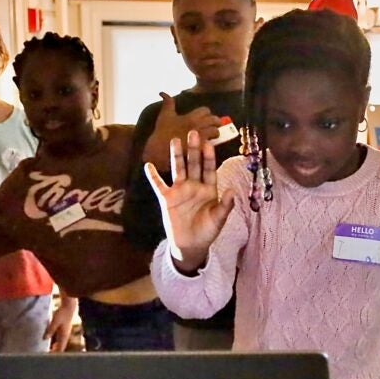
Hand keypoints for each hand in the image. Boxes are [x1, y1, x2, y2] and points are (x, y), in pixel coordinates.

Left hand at [45, 294, 77, 351]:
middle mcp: (66, 335)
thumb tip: (45, 339)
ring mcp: (66, 332)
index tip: (48, 357)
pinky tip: (53, 342)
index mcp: (64, 335)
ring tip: (50, 351)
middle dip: (55, 352)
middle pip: (61, 346)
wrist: (69, 307)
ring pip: (61, 343)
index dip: (55, 353)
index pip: (60, 348)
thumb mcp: (54, 322)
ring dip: (56, 347)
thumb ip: (50, 330)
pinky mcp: (65, 329)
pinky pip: (61, 339)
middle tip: (48, 356)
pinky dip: (57, 343)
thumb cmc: (62, 314)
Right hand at [143, 92, 226, 168]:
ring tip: (212, 136)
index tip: (205, 117)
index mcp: (190, 117)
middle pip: (214, 119)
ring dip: (215, 132)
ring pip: (215, 131)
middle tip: (213, 126)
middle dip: (215, 122)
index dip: (207, 113)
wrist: (158, 150)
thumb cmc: (162, 133)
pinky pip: (212, 143)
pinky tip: (209, 145)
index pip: (205, 110)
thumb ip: (167, 103)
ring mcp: (199, 137)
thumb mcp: (164, 115)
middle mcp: (196, 125)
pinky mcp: (200, 148)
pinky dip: (212, 143)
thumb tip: (162, 92)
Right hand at [145, 129, 234, 272]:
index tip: (209, 144)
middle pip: (194, 164)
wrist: (191, 245)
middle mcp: (194, 186)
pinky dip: (153, 176)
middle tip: (193, 133)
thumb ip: (225, 206)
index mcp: (209, 189)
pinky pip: (159, 185)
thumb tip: (231, 191)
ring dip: (176, 155)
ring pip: (178, 169)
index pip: (209, 169)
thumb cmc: (207, 232)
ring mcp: (180, 191)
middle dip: (193, 149)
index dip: (209, 157)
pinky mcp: (167, 199)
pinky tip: (148, 165)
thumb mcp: (218, 220)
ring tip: (175, 140)